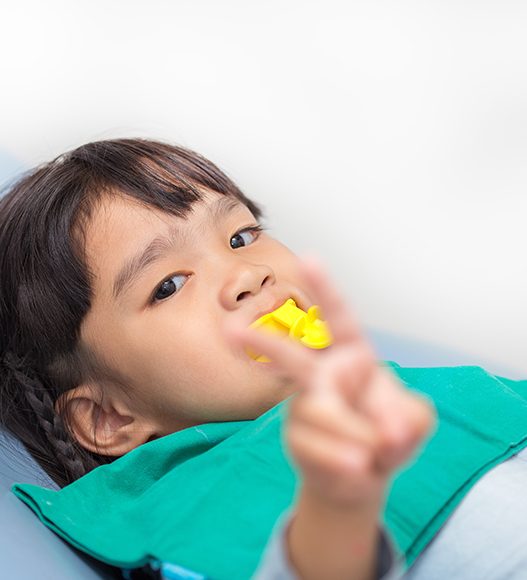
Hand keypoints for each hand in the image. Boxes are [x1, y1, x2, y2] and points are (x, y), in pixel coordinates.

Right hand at [226, 257, 434, 508]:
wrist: (365, 473)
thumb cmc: (388, 432)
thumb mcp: (413, 421)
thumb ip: (410, 418)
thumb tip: (391, 430)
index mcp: (352, 355)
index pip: (338, 317)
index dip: (323, 289)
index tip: (307, 258)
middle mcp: (322, 374)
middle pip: (291, 356)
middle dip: (265, 343)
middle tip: (229, 332)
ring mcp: (304, 406)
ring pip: (317, 413)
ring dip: (352, 436)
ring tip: (371, 459)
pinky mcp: (296, 438)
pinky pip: (314, 447)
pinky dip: (340, 460)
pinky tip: (356, 468)